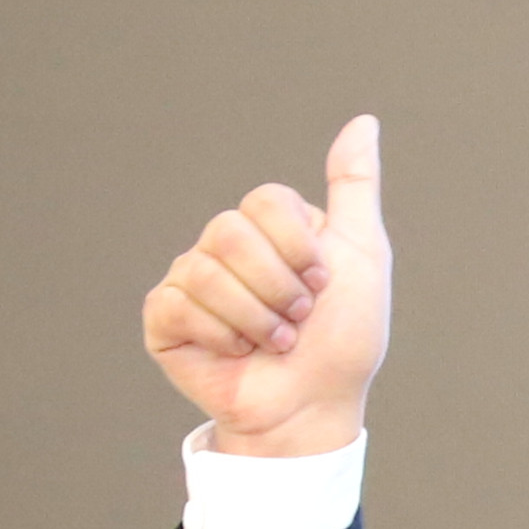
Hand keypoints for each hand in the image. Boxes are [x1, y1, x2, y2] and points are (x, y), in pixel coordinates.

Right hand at [143, 115, 389, 455]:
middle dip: (278, 286)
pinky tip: (236, 353)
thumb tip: (363, 121)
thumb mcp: (363, 255)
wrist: (314, 408)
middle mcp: (225, 248)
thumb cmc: (344, 340)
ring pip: (205, 270)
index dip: (298, 246)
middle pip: (230, 231)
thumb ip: (355, 187)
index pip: (265, 200)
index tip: (323, 283)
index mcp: (269, 228)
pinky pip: (176, 304)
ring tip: (274, 344)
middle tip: (298, 320)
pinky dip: (220, 335)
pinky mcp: (164, 320)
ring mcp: (191, 282)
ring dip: (255, 318)